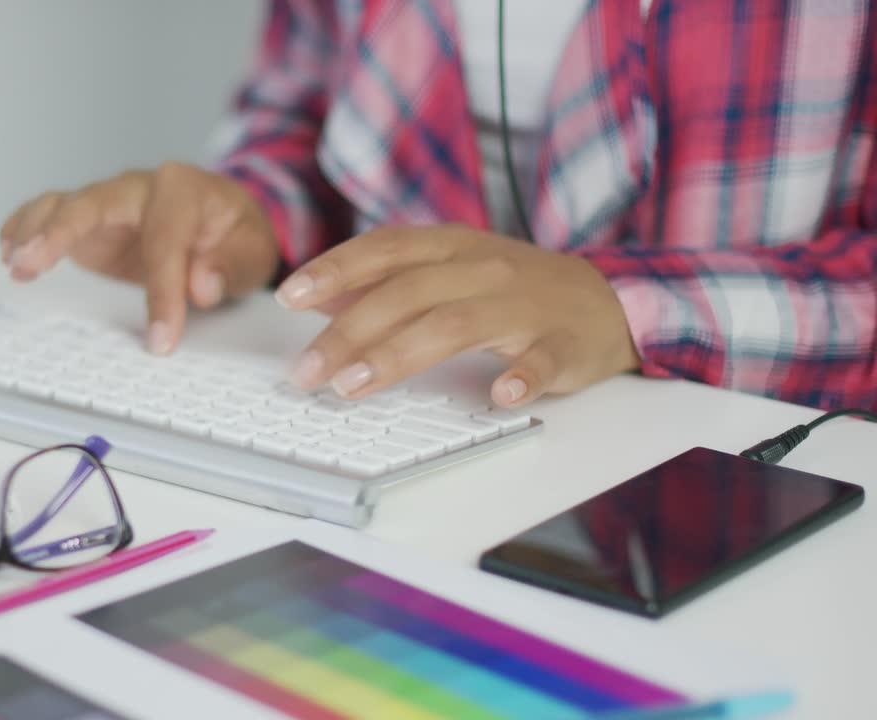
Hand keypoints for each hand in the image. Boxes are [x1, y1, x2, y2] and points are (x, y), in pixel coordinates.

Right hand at [0, 163, 279, 353]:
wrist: (223, 218)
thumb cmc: (234, 233)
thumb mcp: (252, 251)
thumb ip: (229, 265)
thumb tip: (200, 285)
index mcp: (184, 191)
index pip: (166, 243)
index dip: (163, 293)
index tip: (162, 340)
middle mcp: (139, 187)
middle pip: (92, 203)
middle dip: (60, 233)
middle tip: (30, 265)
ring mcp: (109, 201)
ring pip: (63, 204)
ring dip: (34, 231)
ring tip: (13, 264)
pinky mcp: (89, 219)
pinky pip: (50, 212)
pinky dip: (25, 226)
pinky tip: (7, 250)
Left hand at [273, 224, 639, 407]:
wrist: (609, 302)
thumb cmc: (512, 291)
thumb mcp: (446, 271)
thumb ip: (384, 282)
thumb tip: (315, 296)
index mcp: (450, 248)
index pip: (383, 250)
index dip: (335, 270)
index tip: (289, 297)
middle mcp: (481, 269)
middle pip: (406, 294)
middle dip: (349, 333)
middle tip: (308, 372)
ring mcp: (523, 305)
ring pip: (455, 324)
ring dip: (400, 355)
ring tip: (355, 386)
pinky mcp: (562, 342)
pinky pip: (541, 358)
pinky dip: (521, 376)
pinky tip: (497, 395)